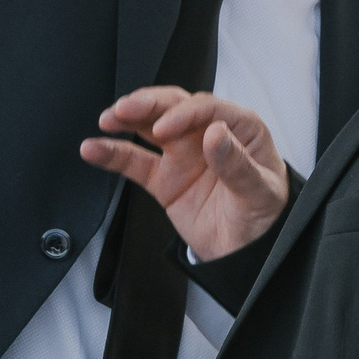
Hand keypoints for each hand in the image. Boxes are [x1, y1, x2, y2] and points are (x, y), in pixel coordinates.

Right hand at [81, 88, 289, 258]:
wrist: (249, 253)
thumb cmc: (266, 214)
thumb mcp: (260, 192)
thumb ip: (237, 164)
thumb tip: (215, 132)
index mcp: (240, 128)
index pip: (208, 109)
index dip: (184, 114)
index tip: (164, 128)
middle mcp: (208, 134)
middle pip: (174, 107)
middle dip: (149, 104)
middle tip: (125, 109)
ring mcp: (183, 155)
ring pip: (150, 126)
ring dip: (127, 118)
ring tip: (107, 119)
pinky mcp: (164, 178)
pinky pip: (135, 162)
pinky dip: (113, 154)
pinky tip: (93, 148)